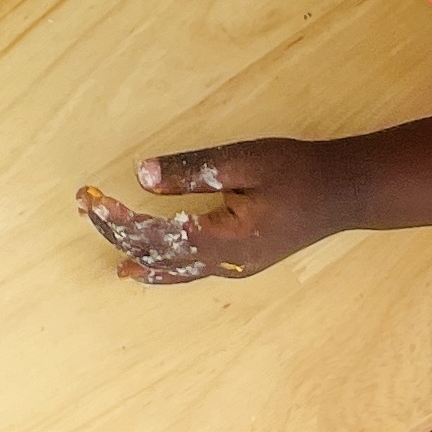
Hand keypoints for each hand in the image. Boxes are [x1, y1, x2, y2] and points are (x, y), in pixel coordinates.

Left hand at [75, 137, 343, 284]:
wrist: (344, 192)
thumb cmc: (296, 171)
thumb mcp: (243, 161)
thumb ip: (192, 171)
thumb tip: (142, 175)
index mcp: (222, 237)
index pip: (155, 232)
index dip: (120, 217)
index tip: (91, 197)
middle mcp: (224, 261)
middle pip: (158, 254)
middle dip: (121, 233)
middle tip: (87, 209)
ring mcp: (233, 266)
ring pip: (174, 269)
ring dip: (140, 255)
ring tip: (111, 258)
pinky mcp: (241, 261)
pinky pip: (192, 270)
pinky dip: (165, 268)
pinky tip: (152, 269)